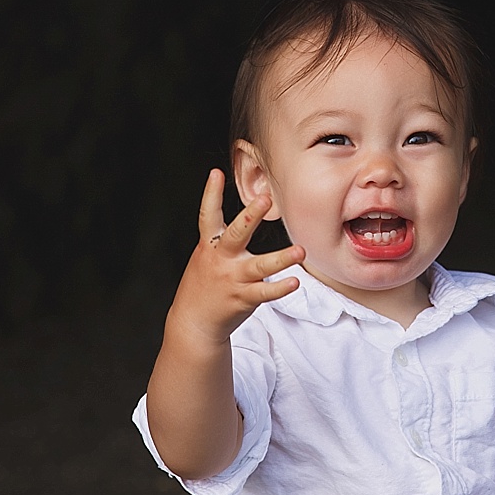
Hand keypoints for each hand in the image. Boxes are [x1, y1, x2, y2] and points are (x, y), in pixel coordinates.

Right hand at [165, 169, 304, 346]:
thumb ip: (221, 240)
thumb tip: (244, 216)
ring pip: (258, 267)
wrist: (194, 322)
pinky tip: (294, 282)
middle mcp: (221, 260)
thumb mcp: (206, 257)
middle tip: (265, 199)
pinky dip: (279, 288)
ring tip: (300, 251)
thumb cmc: (205, 285)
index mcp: (209, 246)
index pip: (208, 216)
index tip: (216, 173)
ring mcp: (232, 279)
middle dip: (249, 216)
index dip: (210, 193)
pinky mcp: (243, 298)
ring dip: (280, 259)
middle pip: (236, 234)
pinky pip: (264, 293)